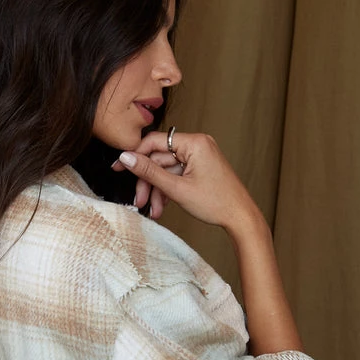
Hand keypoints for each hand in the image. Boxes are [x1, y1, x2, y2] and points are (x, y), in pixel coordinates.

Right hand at [111, 130, 262, 233]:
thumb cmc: (216, 203)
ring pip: (167, 170)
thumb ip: (149, 172)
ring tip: (153, 210)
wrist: (241, 218)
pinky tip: (162, 206)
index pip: (154, 141)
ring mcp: (199, 156)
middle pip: (160, 159)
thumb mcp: (177, 189)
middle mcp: (197, 144)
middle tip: (138, 200)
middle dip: (148, 182)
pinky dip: (168, 189)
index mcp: (194, 143)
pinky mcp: (200, 167)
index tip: (118, 168)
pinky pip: (177, 174)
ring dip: (157, 190)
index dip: (134, 155)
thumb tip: (126, 157)